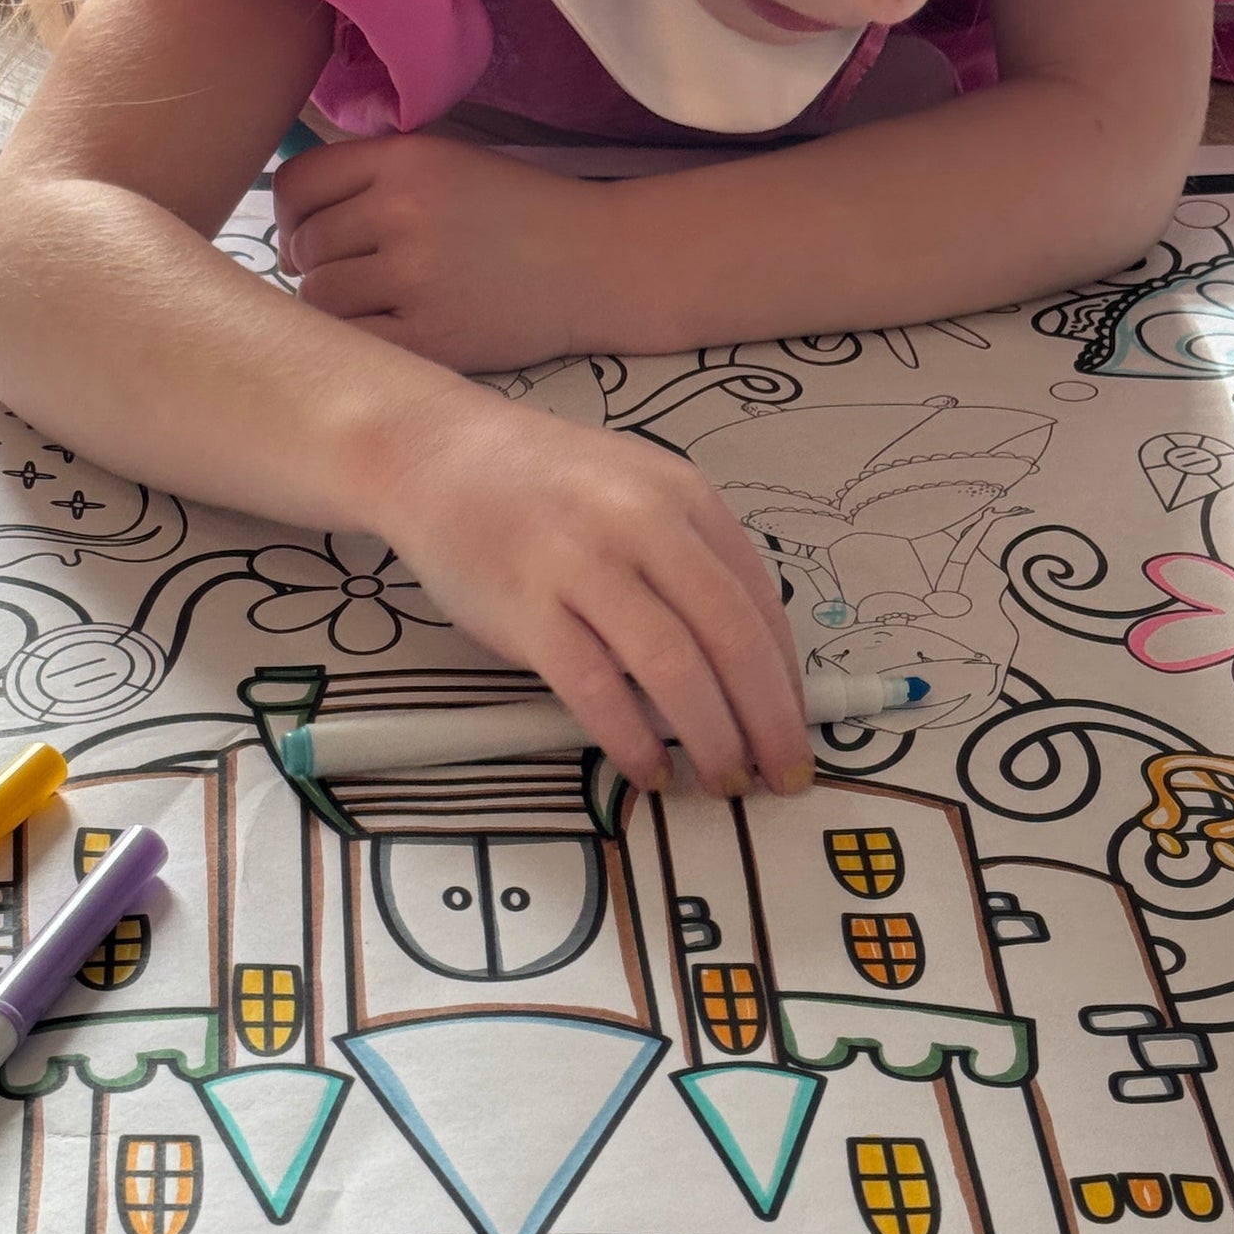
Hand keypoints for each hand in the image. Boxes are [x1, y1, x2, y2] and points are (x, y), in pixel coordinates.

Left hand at [272, 134, 609, 372]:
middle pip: (304, 246)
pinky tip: (391, 331)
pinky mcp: (433, 337)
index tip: (314, 234)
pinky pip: (353, 341)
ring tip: (378, 304)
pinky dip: (359, 340)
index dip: (293, 214)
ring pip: (319, 297)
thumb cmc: (519, 214)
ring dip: (336, 306)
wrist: (598, 263)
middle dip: (319, 264)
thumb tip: (287, 235)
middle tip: (360, 275)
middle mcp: (403, 212)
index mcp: (405, 160)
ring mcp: (416, 277)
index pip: (297, 185)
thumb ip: (373, 178)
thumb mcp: (448, 164)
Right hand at [368, 388, 811, 799]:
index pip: (760, 603)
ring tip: (722, 780)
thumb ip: (688, 560)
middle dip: (768, 721)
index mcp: (685, 497)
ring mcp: (583, 563)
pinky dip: (631, 737)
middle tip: (780, 777)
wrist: (436, 453)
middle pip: (731, 639)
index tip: (797, 731)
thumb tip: (741, 663)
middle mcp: (643, 524)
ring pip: (673, 667)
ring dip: (710, 737)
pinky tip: (648, 767)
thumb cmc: (543, 484)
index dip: (788, 680)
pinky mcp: (527, 607)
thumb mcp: (637, 492)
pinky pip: (596, 688)